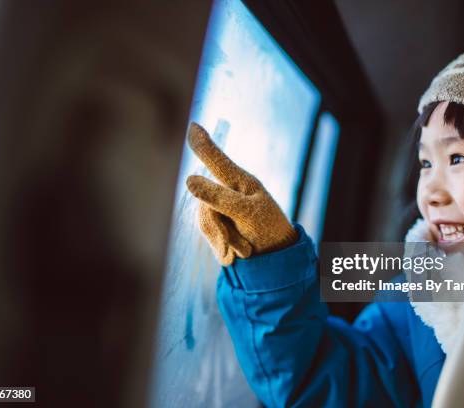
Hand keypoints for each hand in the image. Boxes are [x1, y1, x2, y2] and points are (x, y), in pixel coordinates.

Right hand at [186, 123, 297, 265]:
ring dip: (224, 240)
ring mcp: (220, 207)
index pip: (218, 160)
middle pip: (205, 200)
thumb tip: (188, 180)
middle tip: (244, 249)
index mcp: (241, 181)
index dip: (204, 145)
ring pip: (204, 219)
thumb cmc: (268, 229)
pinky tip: (233, 257)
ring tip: (245, 251)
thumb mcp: (248, 213)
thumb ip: (219, 197)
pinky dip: (220, 247)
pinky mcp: (215, 222)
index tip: (192, 126)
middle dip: (221, 229)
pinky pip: (207, 232)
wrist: (275, 258)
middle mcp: (228, 190)